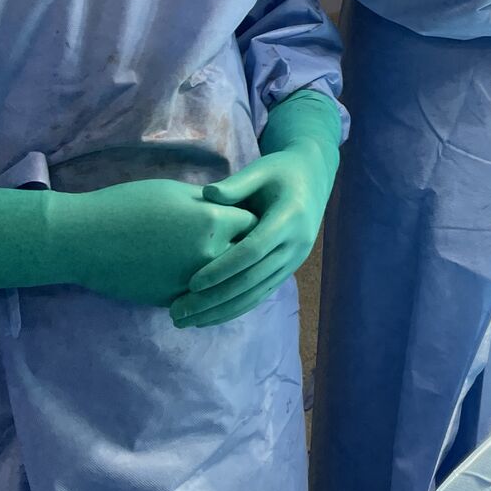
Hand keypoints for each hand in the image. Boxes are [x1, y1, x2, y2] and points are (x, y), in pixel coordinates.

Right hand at [0, 179, 257, 306]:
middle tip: (242, 240)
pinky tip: (199, 281)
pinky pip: (200, 296)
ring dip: (226, 273)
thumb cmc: (128, 206)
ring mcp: (191, 282)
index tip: (247, 215)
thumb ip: (210, 202)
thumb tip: (231, 204)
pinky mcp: (172, 300)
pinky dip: (203, 289)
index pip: (253, 222)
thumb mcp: (176, 192)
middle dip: (244, 247)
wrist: (85, 240)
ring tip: (224, 263)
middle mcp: (210, 256)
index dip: (250, 218)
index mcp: (214, 222)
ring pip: (225, 281)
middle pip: (245, 254)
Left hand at [172, 90, 341, 328]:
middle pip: (252, 279)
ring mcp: (295, 259)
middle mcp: (296, 244)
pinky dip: (236, 308)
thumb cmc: (279, 171)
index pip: (254, 250)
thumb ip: (236, 184)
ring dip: (222, 311)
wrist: (312, 178)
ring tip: (187, 321)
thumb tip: (207, 194)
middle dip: (215, 299)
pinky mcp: (289, 268)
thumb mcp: (261, 169)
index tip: (191, 283)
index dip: (223, 268)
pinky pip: (262, 294)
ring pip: (257, 293)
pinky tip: (210, 317)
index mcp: (290, 218)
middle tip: (178, 312)